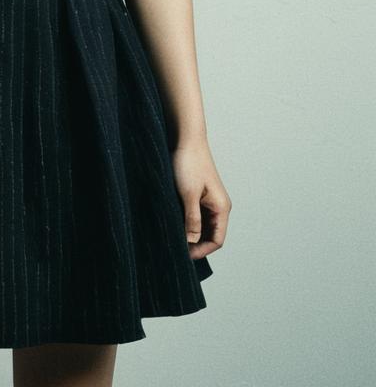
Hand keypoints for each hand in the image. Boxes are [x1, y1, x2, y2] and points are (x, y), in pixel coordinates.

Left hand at [170, 139, 230, 261]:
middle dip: (194, 244)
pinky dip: (186, 221)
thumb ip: (191, 220)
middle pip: (209, 235)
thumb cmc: (189, 163)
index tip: (183, 255)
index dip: (201, 251)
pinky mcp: (198, 194)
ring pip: (201, 225)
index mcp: (221, 208)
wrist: (185, 138)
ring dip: (189, 232)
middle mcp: (218, 206)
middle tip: (175, 249)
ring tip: (172, 237)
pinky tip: (173, 223)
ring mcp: (208, 200)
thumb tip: (191, 242)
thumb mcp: (188, 195)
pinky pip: (195, 215)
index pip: (217, 240)